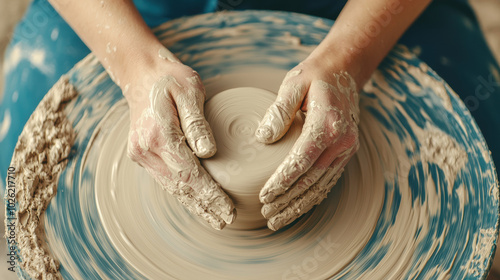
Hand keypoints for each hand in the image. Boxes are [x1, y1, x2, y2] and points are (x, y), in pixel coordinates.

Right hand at [124, 53, 235, 229]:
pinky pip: (165, 179)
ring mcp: (140, 154)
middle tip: (226, 221)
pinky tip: (196, 203)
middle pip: (179, 187)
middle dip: (204, 206)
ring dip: (193, 205)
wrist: (140, 74)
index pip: (189, 174)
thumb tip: (208, 153)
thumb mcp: (189, 90)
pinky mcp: (142, 154)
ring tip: (214, 219)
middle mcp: (145, 149)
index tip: (228, 209)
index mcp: (158, 134)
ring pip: (171, 187)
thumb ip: (197, 122)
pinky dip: (182, 193)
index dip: (210, 194)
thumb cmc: (170, 79)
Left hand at [255, 57, 359, 230]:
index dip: (282, 181)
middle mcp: (341, 141)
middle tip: (267, 215)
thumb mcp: (293, 84)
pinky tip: (297, 207)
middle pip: (311, 180)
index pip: (301, 161)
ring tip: (278, 219)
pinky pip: (328, 180)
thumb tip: (263, 138)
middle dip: (288, 201)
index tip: (264, 195)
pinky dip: (312, 196)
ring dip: (299, 205)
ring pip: (321, 185)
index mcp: (327, 124)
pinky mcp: (345, 152)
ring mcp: (346, 148)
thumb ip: (278, 111)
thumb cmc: (314, 76)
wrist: (344, 70)